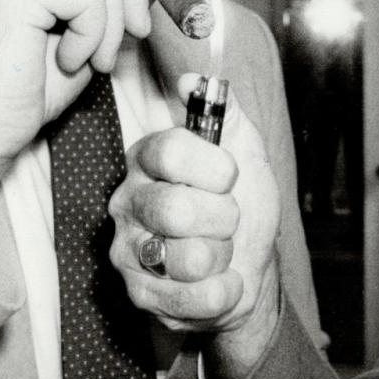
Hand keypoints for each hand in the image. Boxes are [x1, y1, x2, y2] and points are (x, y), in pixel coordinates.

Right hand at [109, 76, 281, 378]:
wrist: (250, 266)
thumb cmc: (242, 204)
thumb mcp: (245, 150)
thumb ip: (224, 110)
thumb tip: (193, 79)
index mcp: (148, 158)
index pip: (170, 151)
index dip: (213, 167)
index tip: (230, 176)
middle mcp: (128, 201)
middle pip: (176, 209)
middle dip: (223, 219)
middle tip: (227, 220)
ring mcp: (128, 250)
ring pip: (188, 258)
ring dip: (223, 257)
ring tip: (218, 251)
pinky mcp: (139, 295)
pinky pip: (193, 298)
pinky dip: (223, 292)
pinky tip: (219, 281)